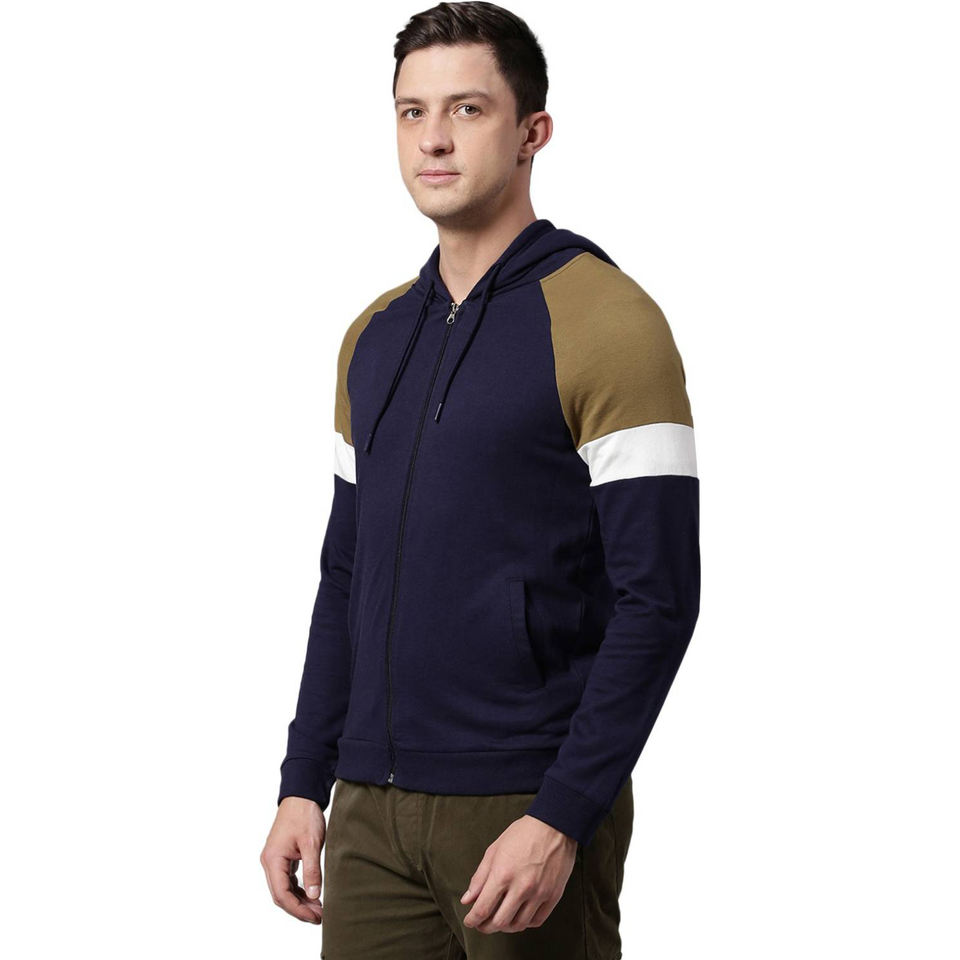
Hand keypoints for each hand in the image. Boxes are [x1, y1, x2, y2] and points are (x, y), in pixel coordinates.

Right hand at [260, 796, 325, 923]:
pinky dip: (298, 889)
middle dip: (299, 908)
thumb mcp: (311, 843)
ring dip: (299, 900)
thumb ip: (312, 870)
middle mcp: (270, 862)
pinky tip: (312, 895)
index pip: (281, 894)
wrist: (302, 795)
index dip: (297, 909)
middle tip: (319, 916)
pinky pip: (287, 880)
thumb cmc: (304, 815)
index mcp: (273, 859)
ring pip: (284, 889)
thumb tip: (314, 895)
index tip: (314, 917)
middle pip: (280, 895)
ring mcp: (275, 860)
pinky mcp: (282, 857)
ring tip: (318, 908)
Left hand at [460, 814, 577, 933]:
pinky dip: (525, 923)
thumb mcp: (495, 850)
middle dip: (486, 927)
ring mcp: (539, 893)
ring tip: (500, 920)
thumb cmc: (523, 834)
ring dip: (506, 927)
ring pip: (519, 925)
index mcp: (503, 874)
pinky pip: (536, 921)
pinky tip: (519, 916)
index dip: (473, 920)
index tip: (470, 921)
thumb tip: (468, 899)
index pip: (483, 909)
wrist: (555, 826)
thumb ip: (480, 877)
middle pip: (500, 922)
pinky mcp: (553, 896)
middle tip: (482, 924)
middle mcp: (521, 887)